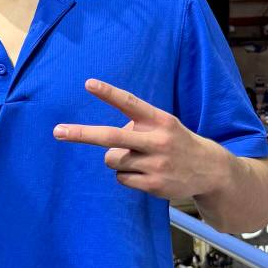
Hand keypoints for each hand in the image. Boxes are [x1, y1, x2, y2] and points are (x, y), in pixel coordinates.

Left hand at [52, 78, 228, 199]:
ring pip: (112, 160)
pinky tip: (145, 174)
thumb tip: (103, 143)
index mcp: (159, 119)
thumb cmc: (175, 142)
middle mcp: (157, 140)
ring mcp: (156, 163)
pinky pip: (120, 178)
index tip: (88, 83)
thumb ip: (135, 126)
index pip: (130, 103)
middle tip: (57, 131)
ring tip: (139, 159)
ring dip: (117, 160)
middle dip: (82, 134)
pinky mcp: (153, 184)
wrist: (210, 170)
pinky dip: (126, 176)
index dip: (108, 93)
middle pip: (111, 137)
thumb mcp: (162, 125)